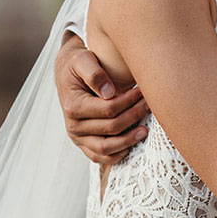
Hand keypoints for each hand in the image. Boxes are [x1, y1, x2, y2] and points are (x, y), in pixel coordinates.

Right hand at [54, 34, 148, 164]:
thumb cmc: (77, 66)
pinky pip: (101, 157)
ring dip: (129, 140)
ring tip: (145, 130)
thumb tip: (109, 92)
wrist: (67, 74)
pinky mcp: (84, 144)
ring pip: (106, 148)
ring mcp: (78, 138)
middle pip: (111, 128)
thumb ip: (95, 73)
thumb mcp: (83, 60)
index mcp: (74, 106)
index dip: (129, 102)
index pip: (108, 109)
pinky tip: (132, 144)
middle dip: (134, 117)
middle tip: (149, 105)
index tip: (143, 91)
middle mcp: (73, 126)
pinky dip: (117, 154)